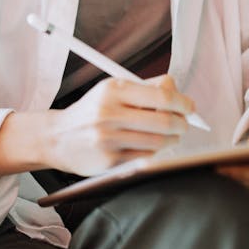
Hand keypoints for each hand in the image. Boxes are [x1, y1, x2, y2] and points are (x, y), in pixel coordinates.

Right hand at [46, 74, 195, 175]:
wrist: (58, 137)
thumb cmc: (91, 112)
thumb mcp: (112, 90)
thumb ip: (145, 86)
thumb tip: (175, 88)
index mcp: (113, 90)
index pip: (161, 96)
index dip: (182, 102)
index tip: (189, 107)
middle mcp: (109, 113)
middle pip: (163, 121)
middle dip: (182, 124)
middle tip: (184, 124)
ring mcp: (108, 139)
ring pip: (158, 142)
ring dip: (172, 140)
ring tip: (172, 136)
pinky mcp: (109, 161)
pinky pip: (145, 158)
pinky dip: (155, 152)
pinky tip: (152, 147)